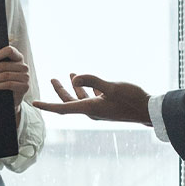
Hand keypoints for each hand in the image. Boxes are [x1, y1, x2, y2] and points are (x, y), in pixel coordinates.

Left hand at [0, 44, 29, 110]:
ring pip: (5, 75)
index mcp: (18, 57)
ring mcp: (25, 76)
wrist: (11, 99)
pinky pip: (8, 84)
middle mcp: (23, 66)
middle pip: (4, 65)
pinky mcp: (25, 86)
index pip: (9, 50)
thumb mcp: (0, 71)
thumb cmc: (3, 81)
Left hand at [30, 73, 152, 124]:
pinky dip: (89, 89)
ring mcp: (101, 110)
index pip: (62, 108)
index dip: (47, 105)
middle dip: (60, 90)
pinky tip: (91, 83)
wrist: (150, 111)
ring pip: (82, 98)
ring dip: (75, 87)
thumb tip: (74, 77)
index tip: (34, 103)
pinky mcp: (109, 107)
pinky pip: (93, 98)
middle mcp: (92, 111)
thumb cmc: (132, 100)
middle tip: (52, 78)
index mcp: (89, 108)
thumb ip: (93, 81)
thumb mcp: (112, 87)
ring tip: (70, 74)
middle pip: (69, 102)